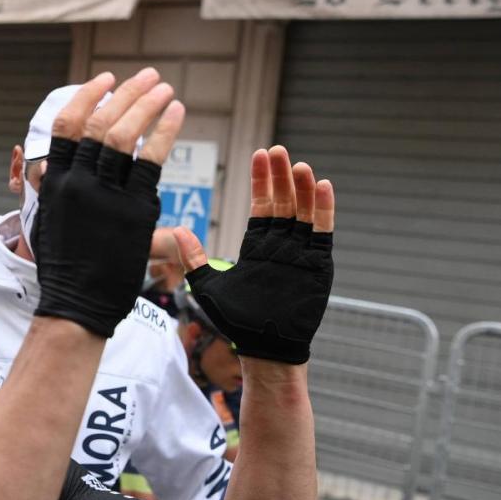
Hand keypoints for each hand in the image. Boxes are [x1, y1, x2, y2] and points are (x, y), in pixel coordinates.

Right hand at [33, 70, 184, 337]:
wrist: (77, 304)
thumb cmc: (66, 266)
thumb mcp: (51, 220)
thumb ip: (57, 189)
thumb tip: (49, 166)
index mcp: (54, 182)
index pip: (66, 125)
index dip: (87, 95)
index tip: (106, 78)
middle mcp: (76, 184)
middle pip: (99, 122)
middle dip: (125, 92)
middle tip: (147, 76)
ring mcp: (104, 196)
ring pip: (124, 136)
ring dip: (146, 104)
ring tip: (164, 88)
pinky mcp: (132, 211)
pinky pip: (151, 161)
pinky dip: (166, 132)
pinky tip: (177, 114)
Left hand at [174, 146, 333, 363]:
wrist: (264, 349)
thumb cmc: (237, 322)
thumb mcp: (207, 286)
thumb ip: (194, 259)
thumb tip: (177, 231)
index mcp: (259, 246)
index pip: (263, 204)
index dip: (262, 180)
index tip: (259, 154)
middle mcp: (282, 245)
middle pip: (284, 202)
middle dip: (280, 176)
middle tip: (276, 150)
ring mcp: (301, 254)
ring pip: (304, 212)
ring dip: (303, 188)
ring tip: (298, 164)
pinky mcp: (318, 265)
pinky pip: (322, 233)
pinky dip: (324, 210)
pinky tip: (323, 187)